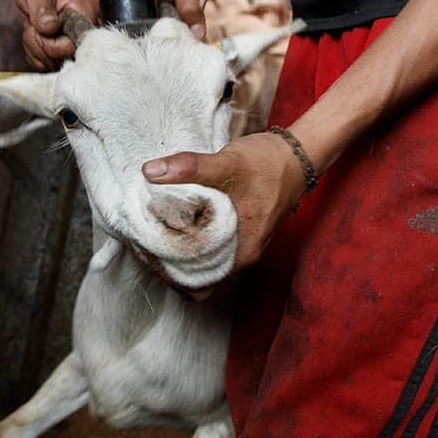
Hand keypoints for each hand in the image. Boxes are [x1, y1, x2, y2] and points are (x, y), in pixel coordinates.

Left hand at [14, 0, 98, 70]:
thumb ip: (43, 8)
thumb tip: (49, 27)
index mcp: (86, 14)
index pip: (74, 47)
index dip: (52, 45)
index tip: (40, 29)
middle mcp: (86, 31)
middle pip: (65, 59)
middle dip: (41, 47)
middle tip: (35, 27)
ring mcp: (76, 42)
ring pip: (55, 64)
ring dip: (36, 50)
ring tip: (35, 29)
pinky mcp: (66, 49)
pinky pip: (48, 64)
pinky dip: (36, 54)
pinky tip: (36, 37)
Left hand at [142, 131, 307, 280]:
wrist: (297, 155)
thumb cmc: (267, 164)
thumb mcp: (226, 164)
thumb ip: (189, 168)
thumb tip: (150, 172)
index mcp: (239, 254)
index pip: (191, 281)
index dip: (161, 267)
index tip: (140, 245)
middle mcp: (240, 258)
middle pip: (193, 277)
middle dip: (164, 262)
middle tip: (140, 237)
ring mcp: (240, 248)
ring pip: (200, 264)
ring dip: (176, 253)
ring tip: (153, 230)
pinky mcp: (239, 235)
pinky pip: (209, 250)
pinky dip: (190, 242)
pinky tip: (175, 222)